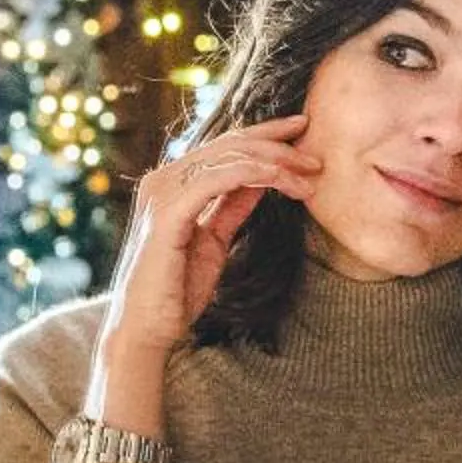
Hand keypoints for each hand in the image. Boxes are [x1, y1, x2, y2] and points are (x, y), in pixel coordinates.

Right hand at [100, 114, 321, 359]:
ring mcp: (162, 192)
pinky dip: (256, 174)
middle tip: (316, 157)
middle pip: (229, 144)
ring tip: (309, 177)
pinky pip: (220, 178)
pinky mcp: (167, 211)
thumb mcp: (214, 240)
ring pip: (229, 156)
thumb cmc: (176, 291)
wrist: (145, 330)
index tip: (301, 132)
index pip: (223, 147)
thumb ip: (231, 206)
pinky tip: (282, 181)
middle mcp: (162, 180)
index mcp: (171, 184)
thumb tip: (263, 179)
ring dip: (275, 162)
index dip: (265, 136)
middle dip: (277, 145)